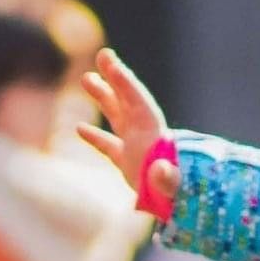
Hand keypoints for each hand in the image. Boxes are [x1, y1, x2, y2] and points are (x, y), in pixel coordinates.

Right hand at [79, 48, 179, 215]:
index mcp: (154, 135)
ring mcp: (134, 148)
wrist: (181, 206)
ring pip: (116, 116)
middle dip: (115, 79)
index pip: (138, 102)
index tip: (112, 63)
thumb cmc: (179, 195)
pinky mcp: (127, 164)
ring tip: (87, 78)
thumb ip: (167, 177)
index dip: (125, 83)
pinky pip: (108, 146)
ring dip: (104, 97)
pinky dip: (95, 137)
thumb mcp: (173, 185)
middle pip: (127, 101)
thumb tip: (159, 170)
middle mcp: (144, 136)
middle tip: (102, 55)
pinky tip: (79, 128)